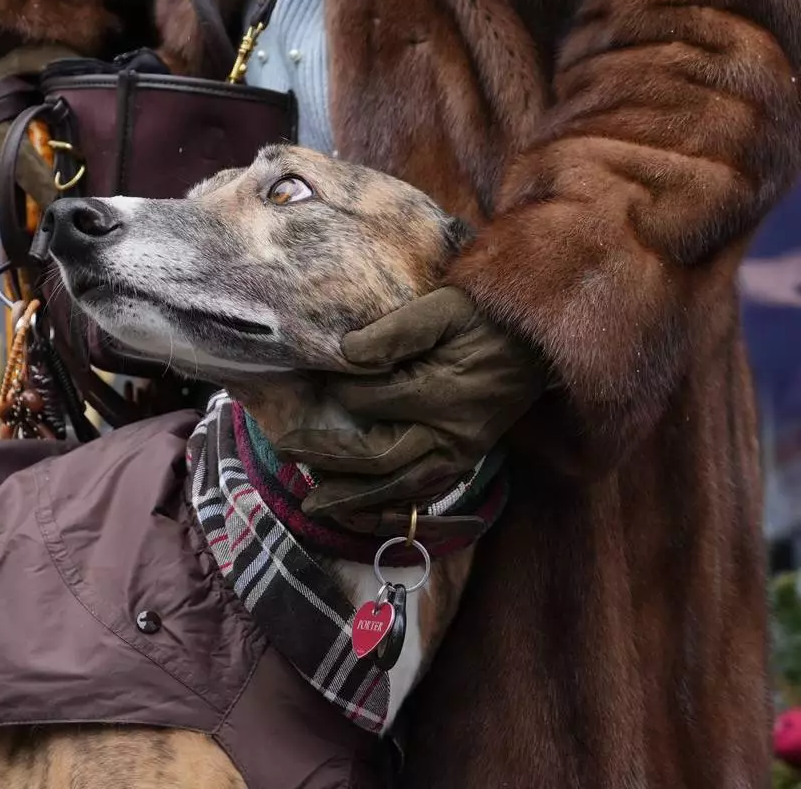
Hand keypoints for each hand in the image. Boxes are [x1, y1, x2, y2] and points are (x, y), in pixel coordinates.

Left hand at [277, 287, 546, 519]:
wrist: (539, 338)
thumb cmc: (484, 316)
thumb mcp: (441, 309)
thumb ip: (394, 332)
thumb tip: (346, 355)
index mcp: (441, 392)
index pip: (372, 403)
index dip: (339, 392)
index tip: (315, 382)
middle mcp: (450, 433)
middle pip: (378, 457)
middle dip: (327, 457)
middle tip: (284, 451)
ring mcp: (461, 453)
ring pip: (399, 488)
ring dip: (353, 499)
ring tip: (313, 505)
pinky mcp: (467, 460)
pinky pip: (426, 494)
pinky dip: (392, 508)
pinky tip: (363, 514)